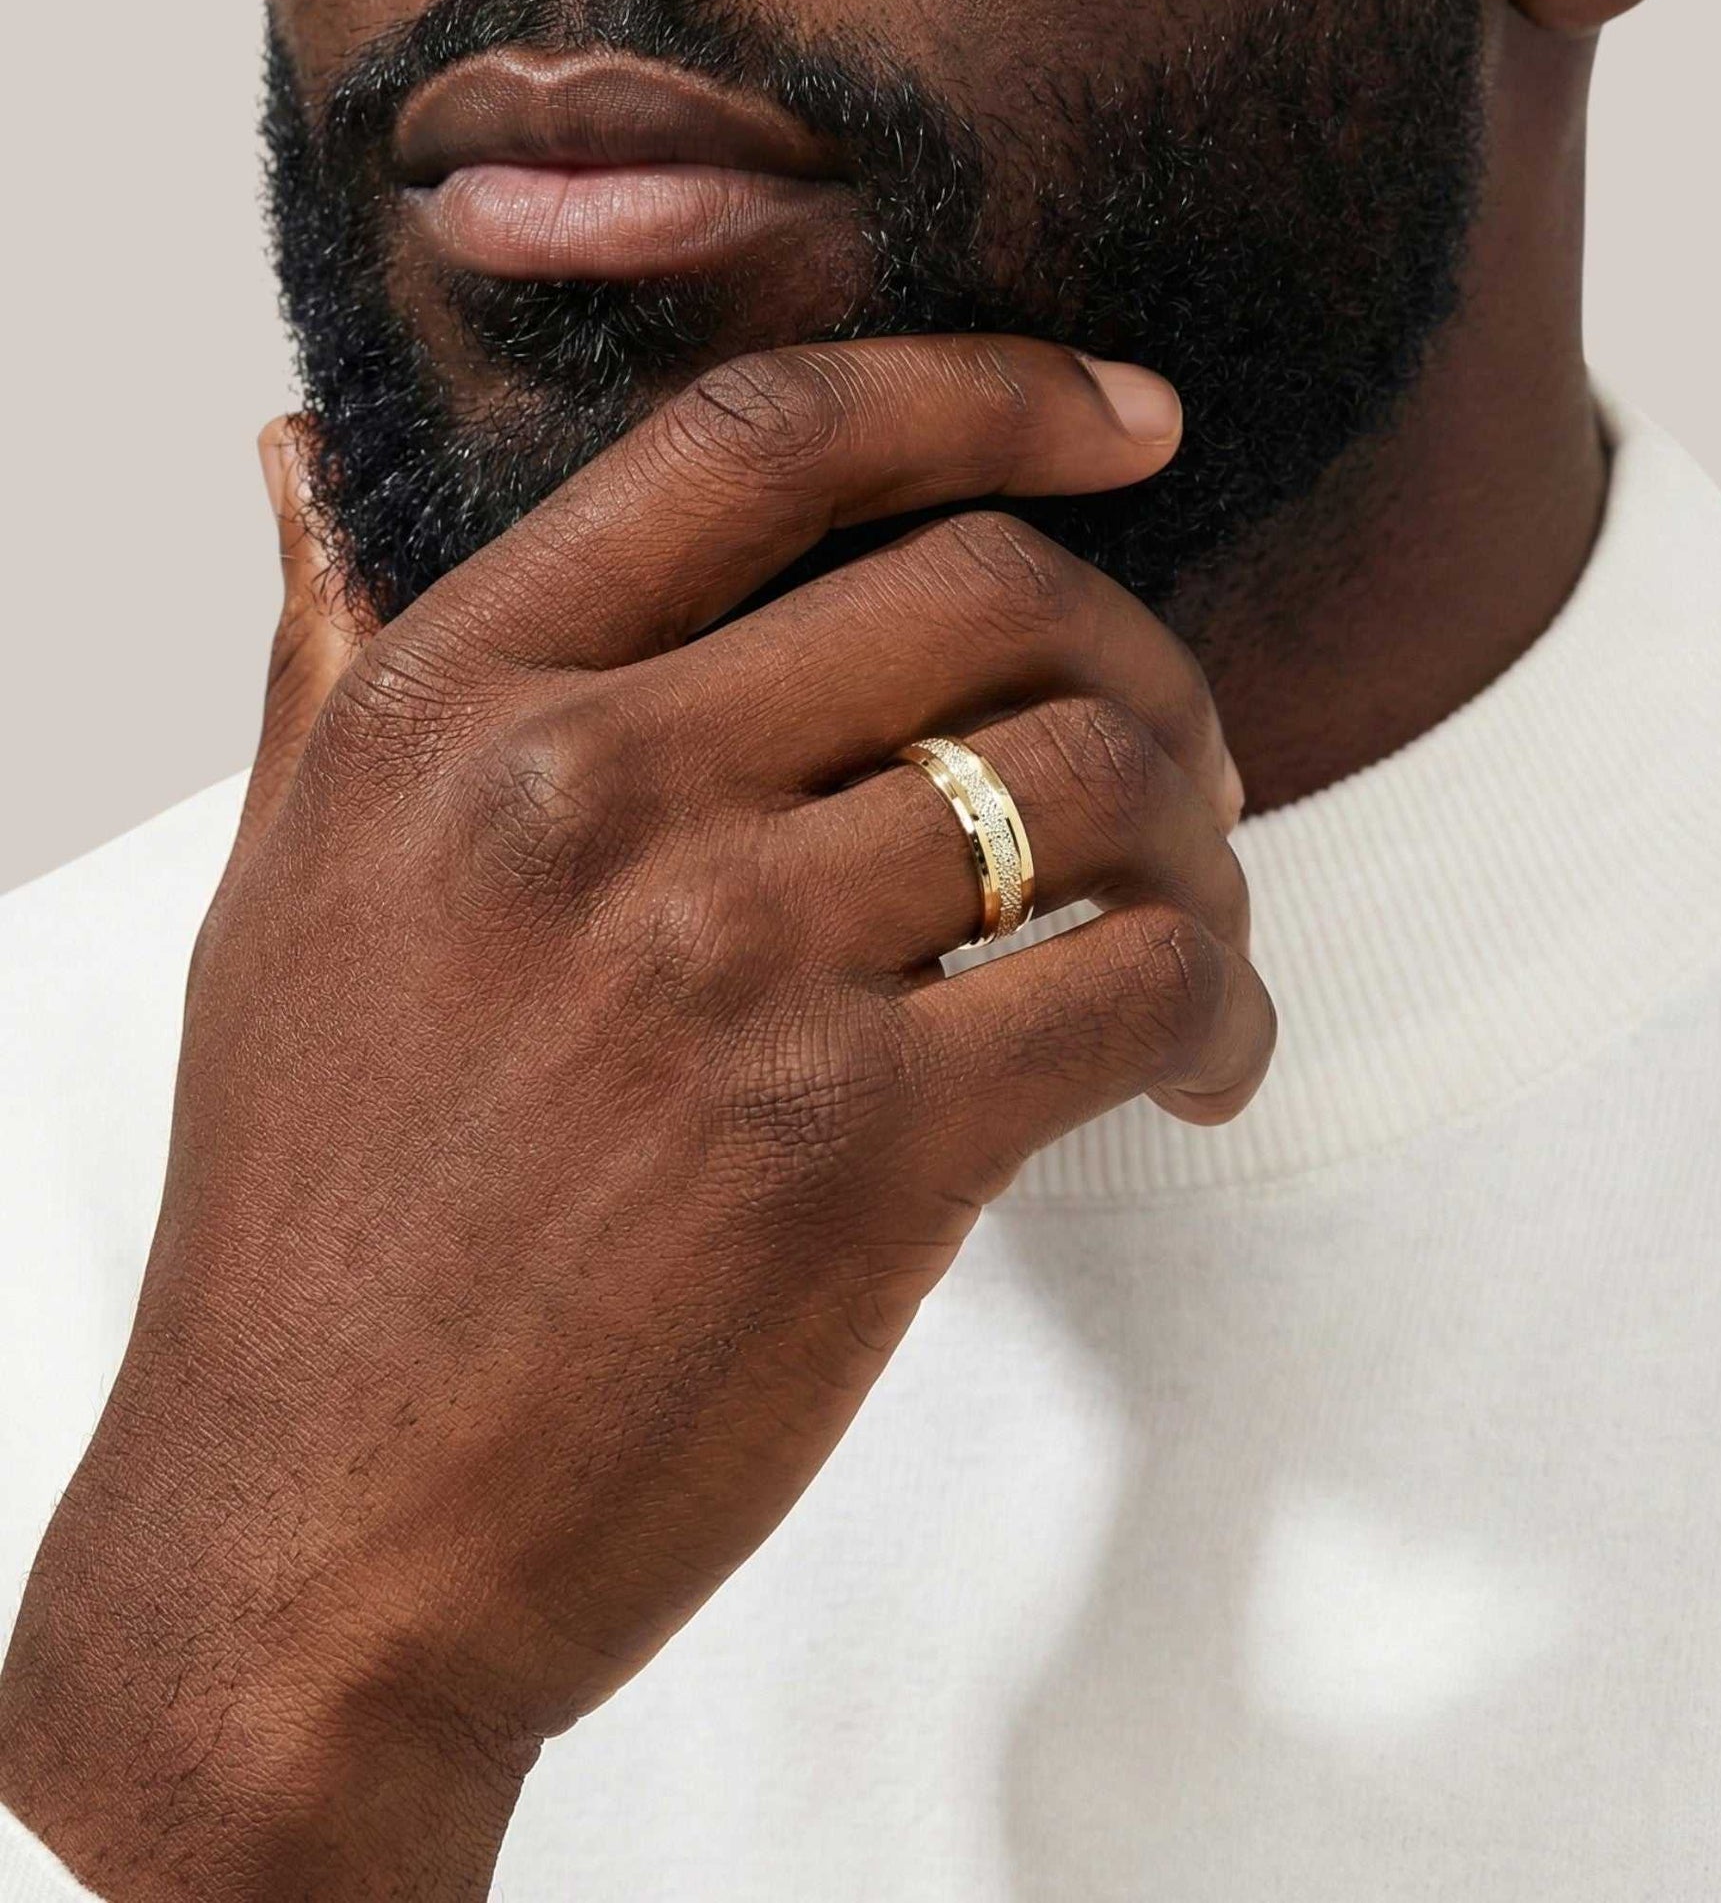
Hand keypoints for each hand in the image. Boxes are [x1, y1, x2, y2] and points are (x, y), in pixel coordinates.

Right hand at [0, 339, 1273, 1899]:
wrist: (315, 1545)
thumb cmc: (316, 1235)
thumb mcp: (285, 903)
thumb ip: (331, 670)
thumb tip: (304, 466)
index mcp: (455, 708)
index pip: (762, 440)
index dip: (983, 390)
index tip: (1124, 418)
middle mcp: (591, 796)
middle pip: (989, 595)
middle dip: (1144, 664)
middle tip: (1182, 772)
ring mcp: (728, 963)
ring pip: (1097, 785)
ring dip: (1205, 854)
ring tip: (1196, 942)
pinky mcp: (857, 1145)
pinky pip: (1140, 983)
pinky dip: (1221, 1011)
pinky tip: (1203, 1073)